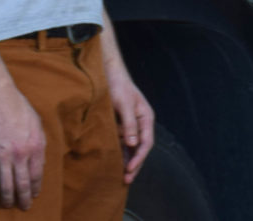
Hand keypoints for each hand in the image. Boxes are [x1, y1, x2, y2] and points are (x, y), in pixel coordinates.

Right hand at [0, 81, 47, 209]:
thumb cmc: (18, 108)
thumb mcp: (37, 124)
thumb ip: (39, 143)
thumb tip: (39, 163)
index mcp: (36, 145)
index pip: (37, 175)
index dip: (35, 188)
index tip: (34, 195)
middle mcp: (21, 153)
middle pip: (22, 184)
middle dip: (23, 199)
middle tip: (24, 207)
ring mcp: (3, 156)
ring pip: (5, 186)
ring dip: (7, 199)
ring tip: (8, 204)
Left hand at [107, 61, 155, 183]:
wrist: (107, 73)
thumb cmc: (117, 86)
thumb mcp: (123, 104)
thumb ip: (129, 123)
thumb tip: (133, 144)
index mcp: (146, 117)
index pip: (146, 142)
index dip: (139, 157)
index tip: (130, 169)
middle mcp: (140, 123)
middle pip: (140, 148)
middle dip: (135, 164)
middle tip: (126, 179)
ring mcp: (130, 125)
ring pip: (131, 147)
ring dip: (127, 161)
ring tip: (121, 177)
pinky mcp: (120, 126)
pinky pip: (122, 143)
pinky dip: (120, 154)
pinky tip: (114, 163)